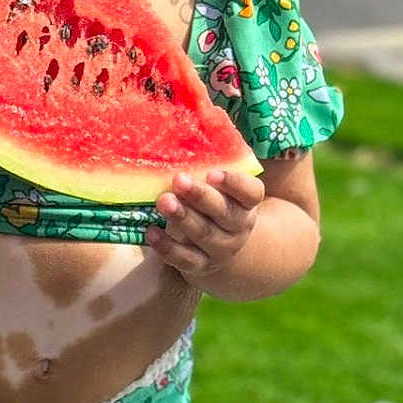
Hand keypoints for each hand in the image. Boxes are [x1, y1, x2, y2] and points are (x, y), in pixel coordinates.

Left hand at [145, 168, 266, 282]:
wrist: (218, 250)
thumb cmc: (214, 206)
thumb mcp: (220, 190)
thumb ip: (207, 171)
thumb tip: (179, 137)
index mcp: (246, 203)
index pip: (251, 192)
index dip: (234, 183)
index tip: (213, 173)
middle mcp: (237, 227)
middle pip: (223, 212)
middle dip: (200, 195)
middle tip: (178, 180)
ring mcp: (220, 249)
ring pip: (203, 234)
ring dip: (182, 217)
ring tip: (163, 200)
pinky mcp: (200, 265)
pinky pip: (184, 259)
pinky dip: (167, 246)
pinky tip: (151, 231)